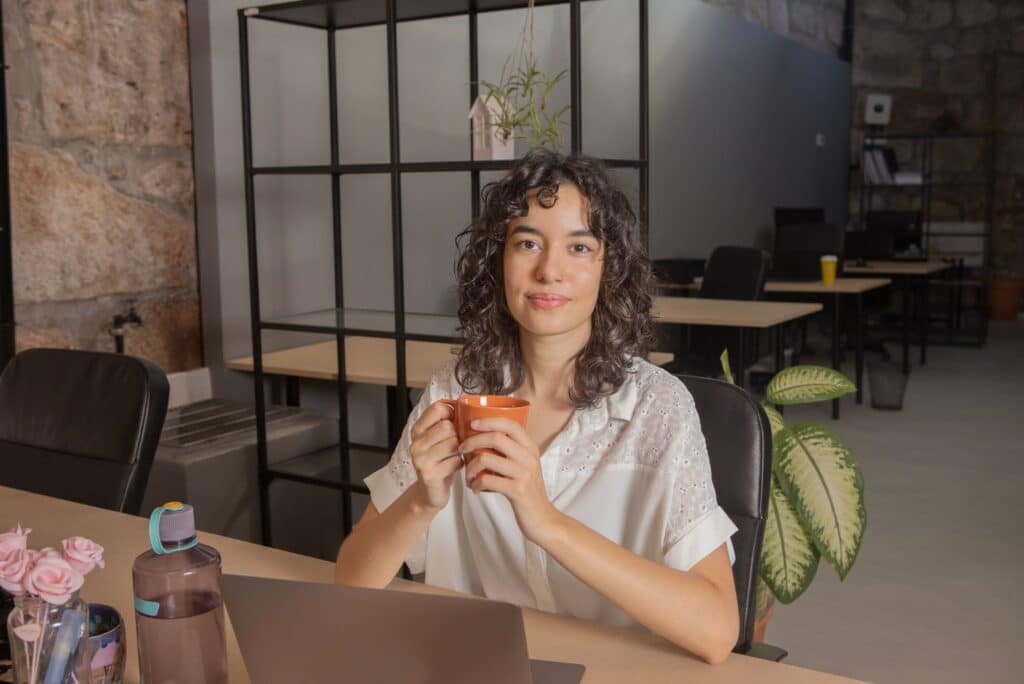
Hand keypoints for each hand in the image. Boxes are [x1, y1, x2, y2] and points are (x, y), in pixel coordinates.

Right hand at [408, 401, 462, 512]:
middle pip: (447, 426)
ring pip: (453, 443)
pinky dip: (460, 464)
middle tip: (457, 444)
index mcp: (417, 430)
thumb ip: (446, 422)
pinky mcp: (429, 475)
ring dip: (460, 450)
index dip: (452, 412)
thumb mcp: (439, 439)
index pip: (437, 408)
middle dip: (458, 435)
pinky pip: (455, 461)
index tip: (456, 421)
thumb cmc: (440, 462)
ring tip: (456, 456)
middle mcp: (415, 443)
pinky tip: (455, 467)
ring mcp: (420, 460)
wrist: (430, 493)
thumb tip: (465, 405)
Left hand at [460, 417, 562, 544]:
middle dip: (472, 441)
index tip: (472, 424)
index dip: (489, 421)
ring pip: (487, 459)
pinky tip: (475, 488)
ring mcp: (524, 474)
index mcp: (530, 448)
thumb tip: (483, 437)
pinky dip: (476, 483)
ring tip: (467, 474)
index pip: (511, 424)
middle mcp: (529, 457)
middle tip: (462, 449)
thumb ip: (511, 451)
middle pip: (496, 438)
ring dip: (470, 466)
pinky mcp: (517, 490)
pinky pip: (487, 480)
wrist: (542, 519)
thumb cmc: (527, 491)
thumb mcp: (524, 466)